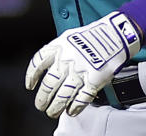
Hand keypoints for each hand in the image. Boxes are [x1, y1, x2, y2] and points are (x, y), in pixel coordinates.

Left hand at [25, 11, 140, 117]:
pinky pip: (82, 98)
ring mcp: (80, 70)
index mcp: (59, 46)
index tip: (30, 85)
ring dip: (56, 106)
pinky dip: (75, 107)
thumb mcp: (69, 37)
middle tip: (41, 105)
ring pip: (63, 95)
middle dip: (43, 98)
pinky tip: (71, 111)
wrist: (115, 34)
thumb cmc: (93, 36)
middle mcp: (67, 59)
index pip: (38, 62)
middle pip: (49, 84)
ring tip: (52, 112)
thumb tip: (48, 65)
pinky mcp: (94, 79)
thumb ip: (58, 50)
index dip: (31, 75)